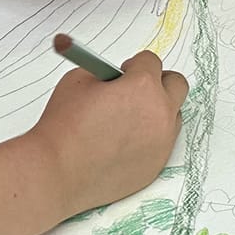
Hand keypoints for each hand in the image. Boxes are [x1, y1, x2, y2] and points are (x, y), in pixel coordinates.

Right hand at [30, 50, 188, 217]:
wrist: (58, 173)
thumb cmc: (64, 127)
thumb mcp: (78, 80)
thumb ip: (105, 74)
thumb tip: (116, 79)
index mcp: (143, 86)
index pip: (152, 61)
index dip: (134, 65)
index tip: (123, 73)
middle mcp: (160, 113)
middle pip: (176, 85)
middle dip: (158, 82)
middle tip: (136, 90)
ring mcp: (162, 142)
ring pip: (173, 116)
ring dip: (157, 112)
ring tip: (128, 119)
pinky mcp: (156, 166)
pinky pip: (162, 144)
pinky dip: (149, 139)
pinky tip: (124, 144)